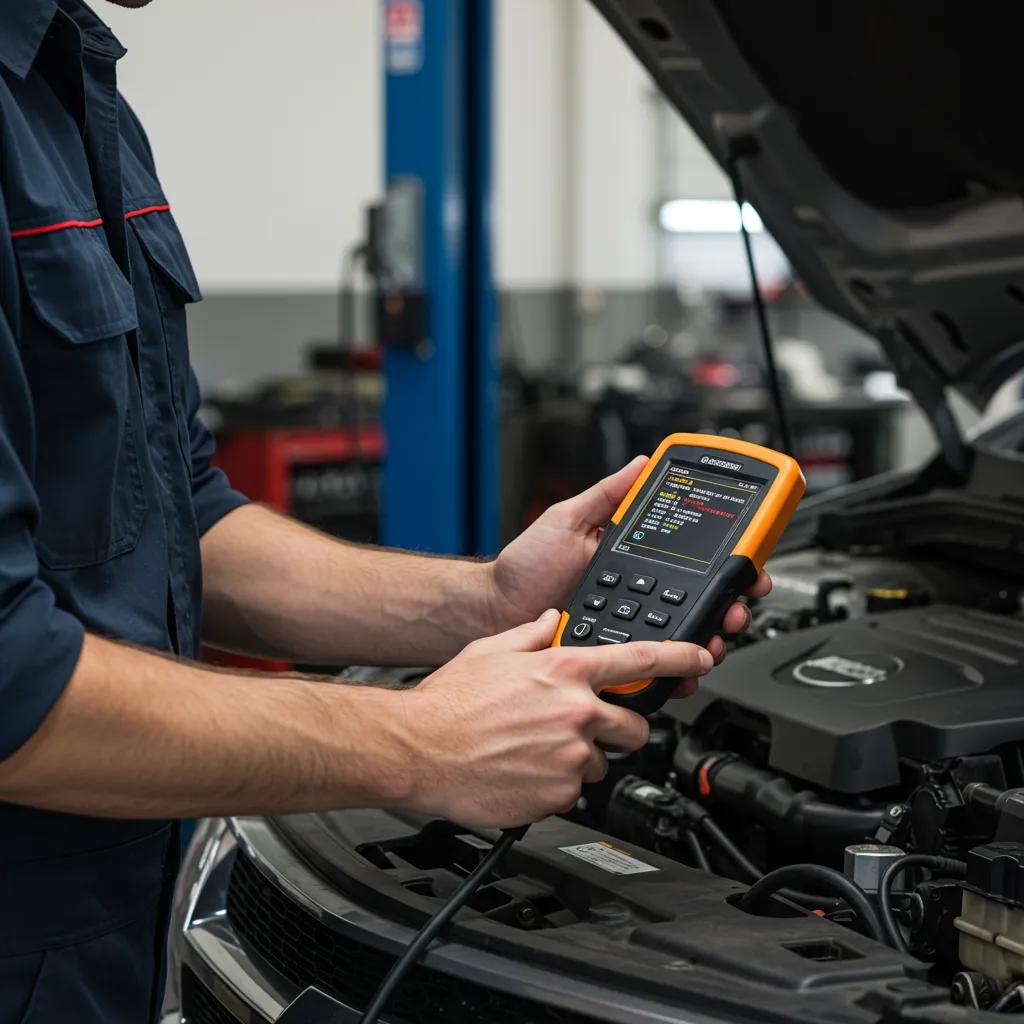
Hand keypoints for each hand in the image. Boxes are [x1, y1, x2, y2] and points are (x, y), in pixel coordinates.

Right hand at [405, 609, 712, 827]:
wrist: (417, 750)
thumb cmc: (448, 702)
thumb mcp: (490, 651)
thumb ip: (530, 634)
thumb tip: (552, 621)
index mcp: (563, 670)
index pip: (641, 661)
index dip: (681, 658)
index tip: (701, 657)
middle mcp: (575, 712)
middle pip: (633, 726)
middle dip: (617, 729)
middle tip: (582, 728)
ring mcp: (570, 757)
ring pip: (601, 763)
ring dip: (580, 760)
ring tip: (533, 752)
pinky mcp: (558, 795)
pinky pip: (572, 793)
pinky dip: (555, 786)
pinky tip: (521, 772)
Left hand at [487, 457, 772, 661]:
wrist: (495, 609)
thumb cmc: (525, 565)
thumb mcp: (567, 517)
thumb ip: (607, 494)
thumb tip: (642, 462)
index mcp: (633, 558)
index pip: (693, 556)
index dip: (726, 559)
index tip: (749, 561)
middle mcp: (638, 594)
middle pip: (700, 602)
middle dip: (730, 604)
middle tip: (736, 606)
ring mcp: (629, 627)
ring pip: (684, 637)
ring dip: (709, 639)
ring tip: (714, 637)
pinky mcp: (616, 656)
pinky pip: (652, 666)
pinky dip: (673, 672)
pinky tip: (681, 671)